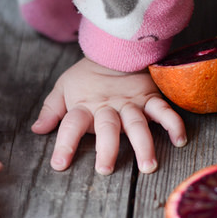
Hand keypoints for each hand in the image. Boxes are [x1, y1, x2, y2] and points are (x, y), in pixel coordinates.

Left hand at [31, 57, 186, 174]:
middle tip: (106, 169)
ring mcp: (131, 102)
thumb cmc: (87, 75)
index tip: (59, 165)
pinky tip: (179, 140)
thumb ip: (52, 109)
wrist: (114, 48)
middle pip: (106, 128)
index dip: (64, 144)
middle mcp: (107, 107)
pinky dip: (173, 123)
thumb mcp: (64, 88)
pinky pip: (164, 110)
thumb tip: (37, 130)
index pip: (71, 125)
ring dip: (143, 144)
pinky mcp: (150, 98)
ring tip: (148, 165)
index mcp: (84, 105)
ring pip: (137, 123)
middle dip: (106, 148)